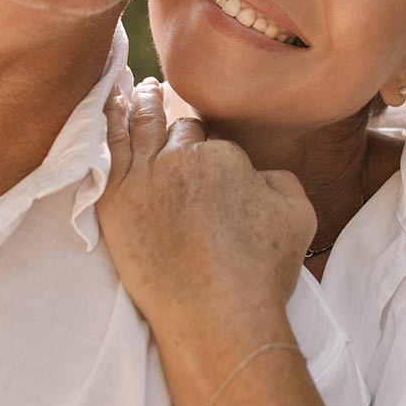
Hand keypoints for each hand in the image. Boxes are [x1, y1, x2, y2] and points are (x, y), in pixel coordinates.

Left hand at [98, 79, 316, 367]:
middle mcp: (179, 159)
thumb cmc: (261, 272)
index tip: (204, 145)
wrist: (217, 317)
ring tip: (136, 88)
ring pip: (138, 127)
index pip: (210, 139)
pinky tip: (108, 107)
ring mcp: (142, 180)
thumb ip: (278, 180)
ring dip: (138, 102)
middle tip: (158, 93)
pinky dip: (108, 122)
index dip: (209, 144)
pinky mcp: (114, 204)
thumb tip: (256, 174)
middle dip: (170, 114)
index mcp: (222, 156)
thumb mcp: (297, 213)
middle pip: (174, 129)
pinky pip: (107, 151)